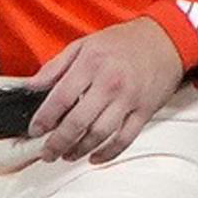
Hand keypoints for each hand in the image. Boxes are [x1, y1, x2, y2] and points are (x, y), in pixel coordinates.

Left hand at [28, 18, 187, 162]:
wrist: (165, 40)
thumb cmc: (124, 42)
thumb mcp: (84, 44)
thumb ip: (56, 66)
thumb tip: (33, 85)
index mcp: (91, 64)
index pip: (60, 98)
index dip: (44, 118)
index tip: (35, 130)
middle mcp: (109, 83)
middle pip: (77, 122)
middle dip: (58, 143)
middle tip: (47, 153)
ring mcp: (128, 100)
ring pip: (99, 135)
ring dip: (79, 150)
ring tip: (67, 155)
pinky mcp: (144, 112)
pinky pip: (124, 140)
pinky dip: (108, 153)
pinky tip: (95, 157)